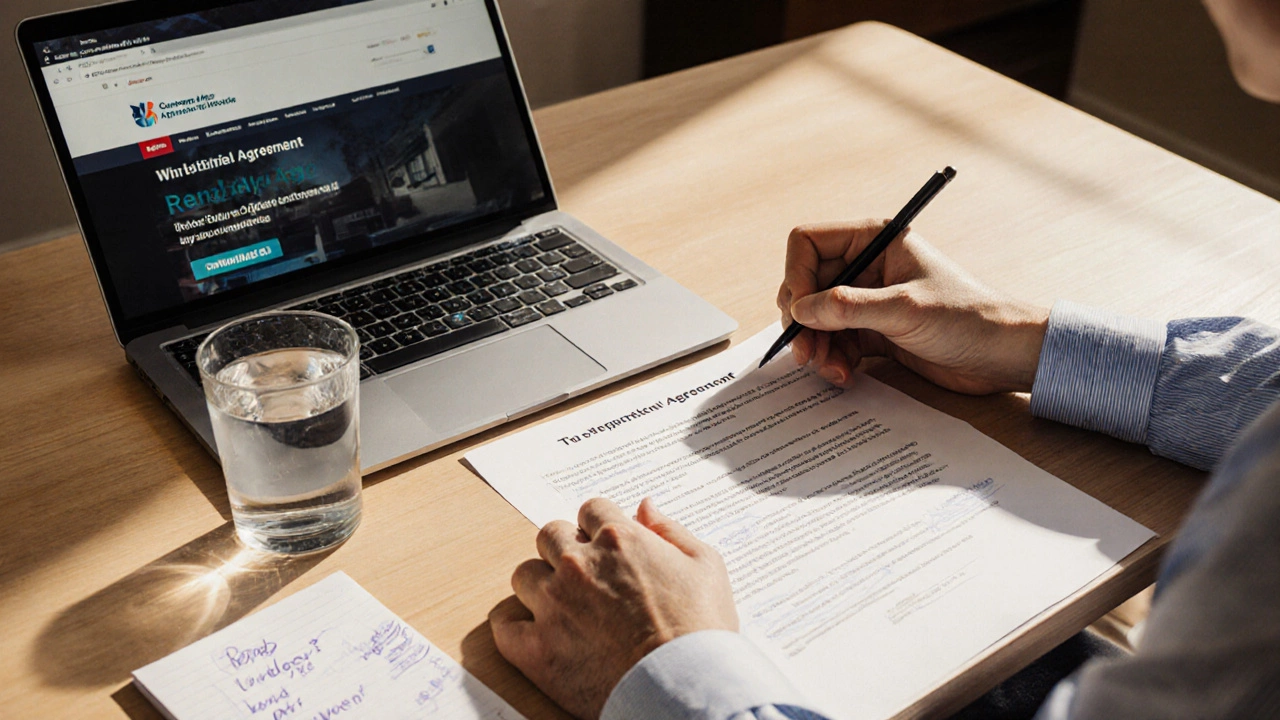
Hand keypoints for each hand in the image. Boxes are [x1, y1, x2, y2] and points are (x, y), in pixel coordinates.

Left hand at [490, 497, 737, 719]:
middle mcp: (580, 565)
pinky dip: (514, 626)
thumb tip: (645, 506)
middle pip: (551, 535)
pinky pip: (504, 625)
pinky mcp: (537, 648)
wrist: (685, 686)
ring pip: (524, 574)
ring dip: (540, 584)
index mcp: (619, 539)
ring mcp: (554, 605)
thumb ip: (671, 529)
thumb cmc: (702, 629)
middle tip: (585, 576)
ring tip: (561, 605)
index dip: (599, 527)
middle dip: (566, 549)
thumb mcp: (706, 565)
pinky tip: (531, 631)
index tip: (606, 547)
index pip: (591, 510)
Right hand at [777, 219, 1049, 394]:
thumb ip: (847, 308)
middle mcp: (867, 267)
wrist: (1003, 356)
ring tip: (828, 369)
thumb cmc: (967, 318)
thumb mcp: (904, 309)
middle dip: (802, 319)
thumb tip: (799, 310)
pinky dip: (833, 359)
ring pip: (817, 318)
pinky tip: (845, 375)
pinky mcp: (874, 332)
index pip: (810, 243)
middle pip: (807, 284)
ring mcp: (869, 300)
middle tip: (804, 351)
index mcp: (875, 241)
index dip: (796, 274)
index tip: (799, 310)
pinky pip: (836, 342)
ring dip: (816, 345)